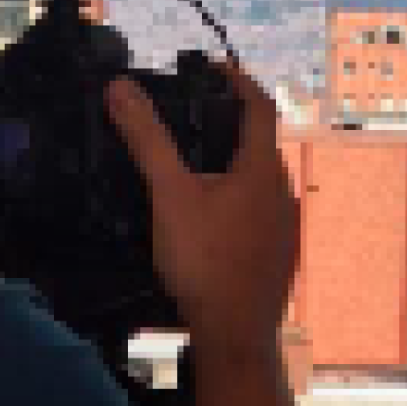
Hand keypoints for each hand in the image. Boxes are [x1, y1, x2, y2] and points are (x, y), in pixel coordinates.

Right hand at [104, 66, 298, 355]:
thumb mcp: (170, 196)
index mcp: (263, 169)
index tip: (214, 69)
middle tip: (191, 121)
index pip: (260, 105)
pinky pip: (259, 216)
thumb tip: (120, 87)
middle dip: (228, 127)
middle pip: (259, 145)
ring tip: (195, 171)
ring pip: (259, 184)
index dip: (238, 80)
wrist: (235, 336)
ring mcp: (286, 229)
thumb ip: (147, 140)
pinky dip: (237, 204)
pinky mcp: (279, 258)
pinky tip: (211, 223)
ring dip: (232, 169)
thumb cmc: (204, 262)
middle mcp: (283, 192)